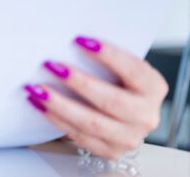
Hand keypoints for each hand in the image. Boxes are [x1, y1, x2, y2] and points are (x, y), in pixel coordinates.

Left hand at [23, 36, 168, 158]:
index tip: (80, 40)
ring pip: (92, 123)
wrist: (125, 113)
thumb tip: (67, 40)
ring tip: (36, 89)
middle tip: (51, 65)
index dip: (108, 55)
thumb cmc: (117, 81)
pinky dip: (57, 119)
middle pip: (111, 101)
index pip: (133, 70)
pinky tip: (40, 105)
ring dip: (60, 104)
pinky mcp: (111, 150)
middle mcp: (146, 115)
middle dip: (78, 82)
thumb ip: (103, 56)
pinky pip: (81, 136)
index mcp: (153, 87)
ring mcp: (130, 137)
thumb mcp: (120, 66)